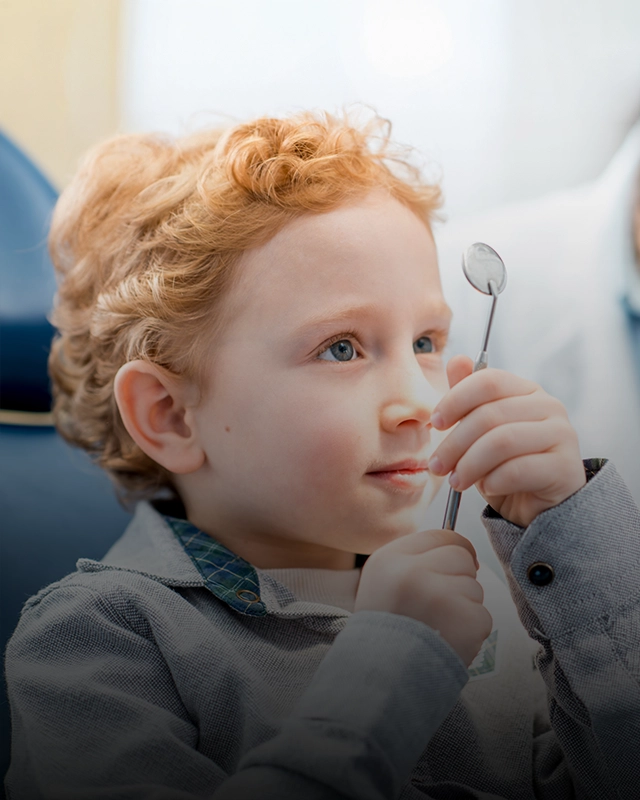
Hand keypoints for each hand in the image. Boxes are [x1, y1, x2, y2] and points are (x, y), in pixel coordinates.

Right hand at [354, 528, 492, 666]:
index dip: (454, 548)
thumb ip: (415, 560)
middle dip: (459, 578)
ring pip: (473, 587)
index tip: (459, 562)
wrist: (381, 680)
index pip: (439, 535)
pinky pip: (482, 614)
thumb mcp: (382, 581)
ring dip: (463, 607)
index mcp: (390, 559)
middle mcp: (413, 571)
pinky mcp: (463, 621)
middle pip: (461, 556)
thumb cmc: (384, 630)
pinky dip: (470, 630)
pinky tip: (447, 640)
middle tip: (440, 605)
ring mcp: (440, 595)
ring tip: (437, 627)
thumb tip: (463, 552)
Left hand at [428, 355, 585, 527]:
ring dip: (469, 465)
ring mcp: (562, 435)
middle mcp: (549, 406)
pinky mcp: (565, 468)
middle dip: (454, 443)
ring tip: (456, 481)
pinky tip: (487, 488)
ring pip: (502, 442)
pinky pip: (518, 470)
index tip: (435, 423)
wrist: (539, 505)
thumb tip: (457, 360)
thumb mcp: (480, 431)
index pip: (488, 380)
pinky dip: (493, 481)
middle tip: (437, 466)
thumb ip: (469, 397)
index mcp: (527, 390)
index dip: (455, 400)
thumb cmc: (505, 464)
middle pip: (489, 415)